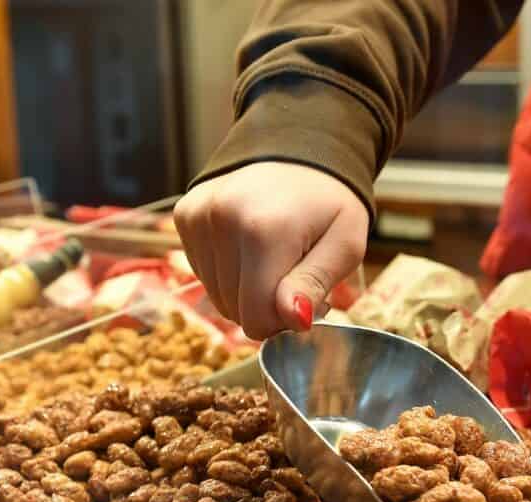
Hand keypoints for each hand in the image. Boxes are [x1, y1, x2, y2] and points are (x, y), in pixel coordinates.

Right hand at [174, 162, 368, 339]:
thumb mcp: (345, 245)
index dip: (284, 322)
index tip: (310, 301)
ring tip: (277, 260)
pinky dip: (229, 273)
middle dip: (268, 307)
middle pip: (234, 310)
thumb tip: (293, 320)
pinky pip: (204, 273)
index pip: (256, 317)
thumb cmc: (330, 203)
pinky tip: (253, 248)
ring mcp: (197, 216)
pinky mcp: (185, 215)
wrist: (302, 151)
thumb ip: (316, 284)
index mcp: (264, 230)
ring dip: (248, 291)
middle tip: (297, 277)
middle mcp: (221, 220)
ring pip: (217, 296)